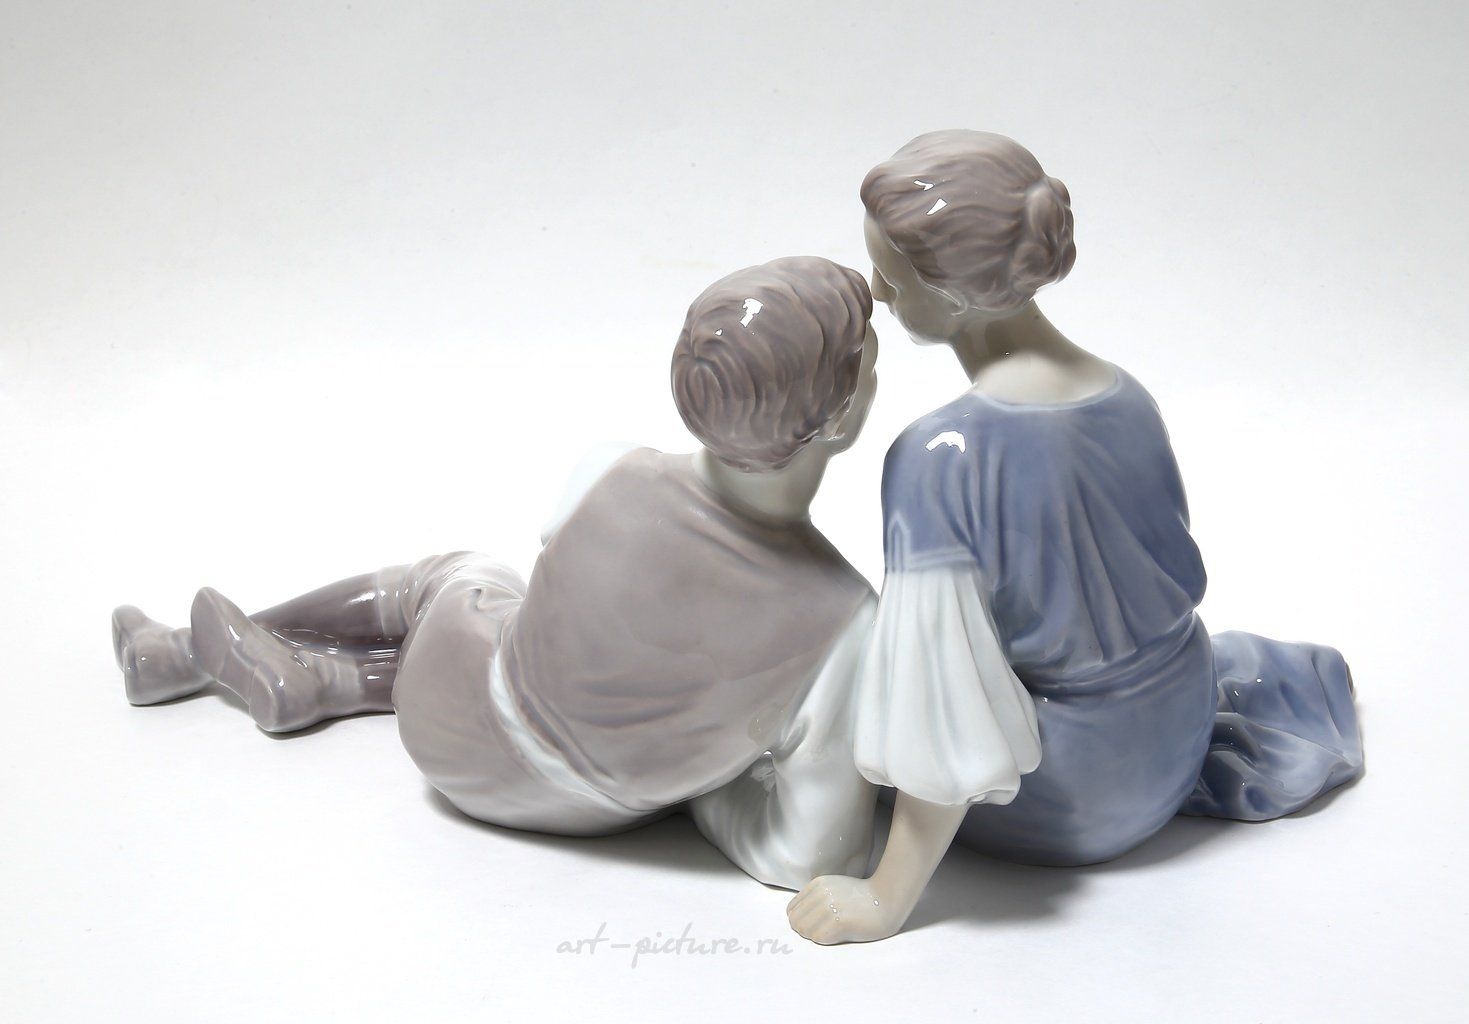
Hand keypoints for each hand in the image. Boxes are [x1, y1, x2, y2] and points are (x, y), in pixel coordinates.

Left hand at [785, 874, 908, 944]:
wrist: (886, 899)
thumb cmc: (862, 897)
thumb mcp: (834, 888)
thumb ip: (816, 898)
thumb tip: (797, 918)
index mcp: (817, 884)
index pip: (792, 909)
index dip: (800, 921)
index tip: (813, 925)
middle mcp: (820, 894)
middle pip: (795, 921)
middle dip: (805, 931)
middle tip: (822, 932)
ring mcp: (829, 907)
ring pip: (804, 931)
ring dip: (815, 936)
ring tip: (830, 934)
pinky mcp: (838, 921)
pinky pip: (819, 938)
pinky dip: (825, 940)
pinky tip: (838, 935)